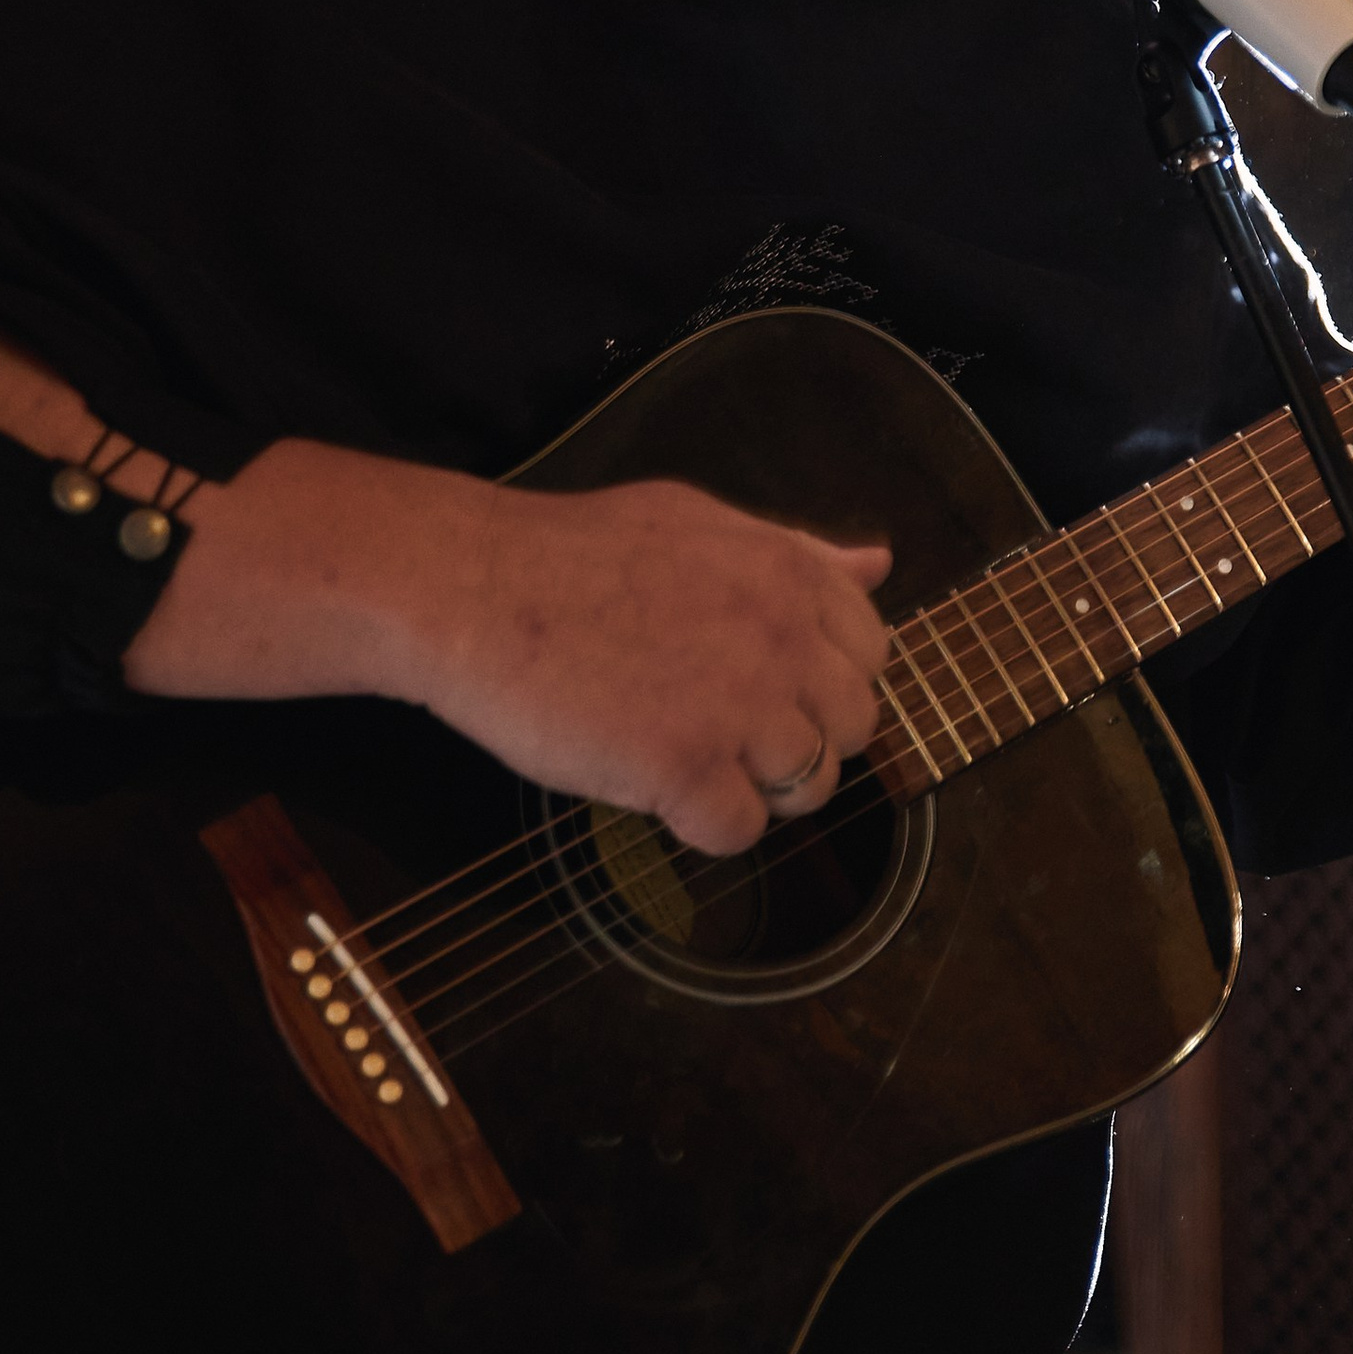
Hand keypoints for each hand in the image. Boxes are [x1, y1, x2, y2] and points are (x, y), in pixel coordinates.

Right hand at [397, 475, 893, 855]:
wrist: (474, 587)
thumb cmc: (574, 556)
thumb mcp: (700, 523)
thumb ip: (796, 552)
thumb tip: (878, 564)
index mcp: (789, 573)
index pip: (872, 653)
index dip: (822, 680)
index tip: (769, 684)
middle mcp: (782, 637)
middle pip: (852, 727)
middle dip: (799, 738)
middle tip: (723, 729)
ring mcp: (738, 705)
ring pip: (808, 786)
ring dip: (754, 785)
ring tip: (686, 755)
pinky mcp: (685, 766)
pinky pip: (739, 830)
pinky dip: (702, 823)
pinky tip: (655, 783)